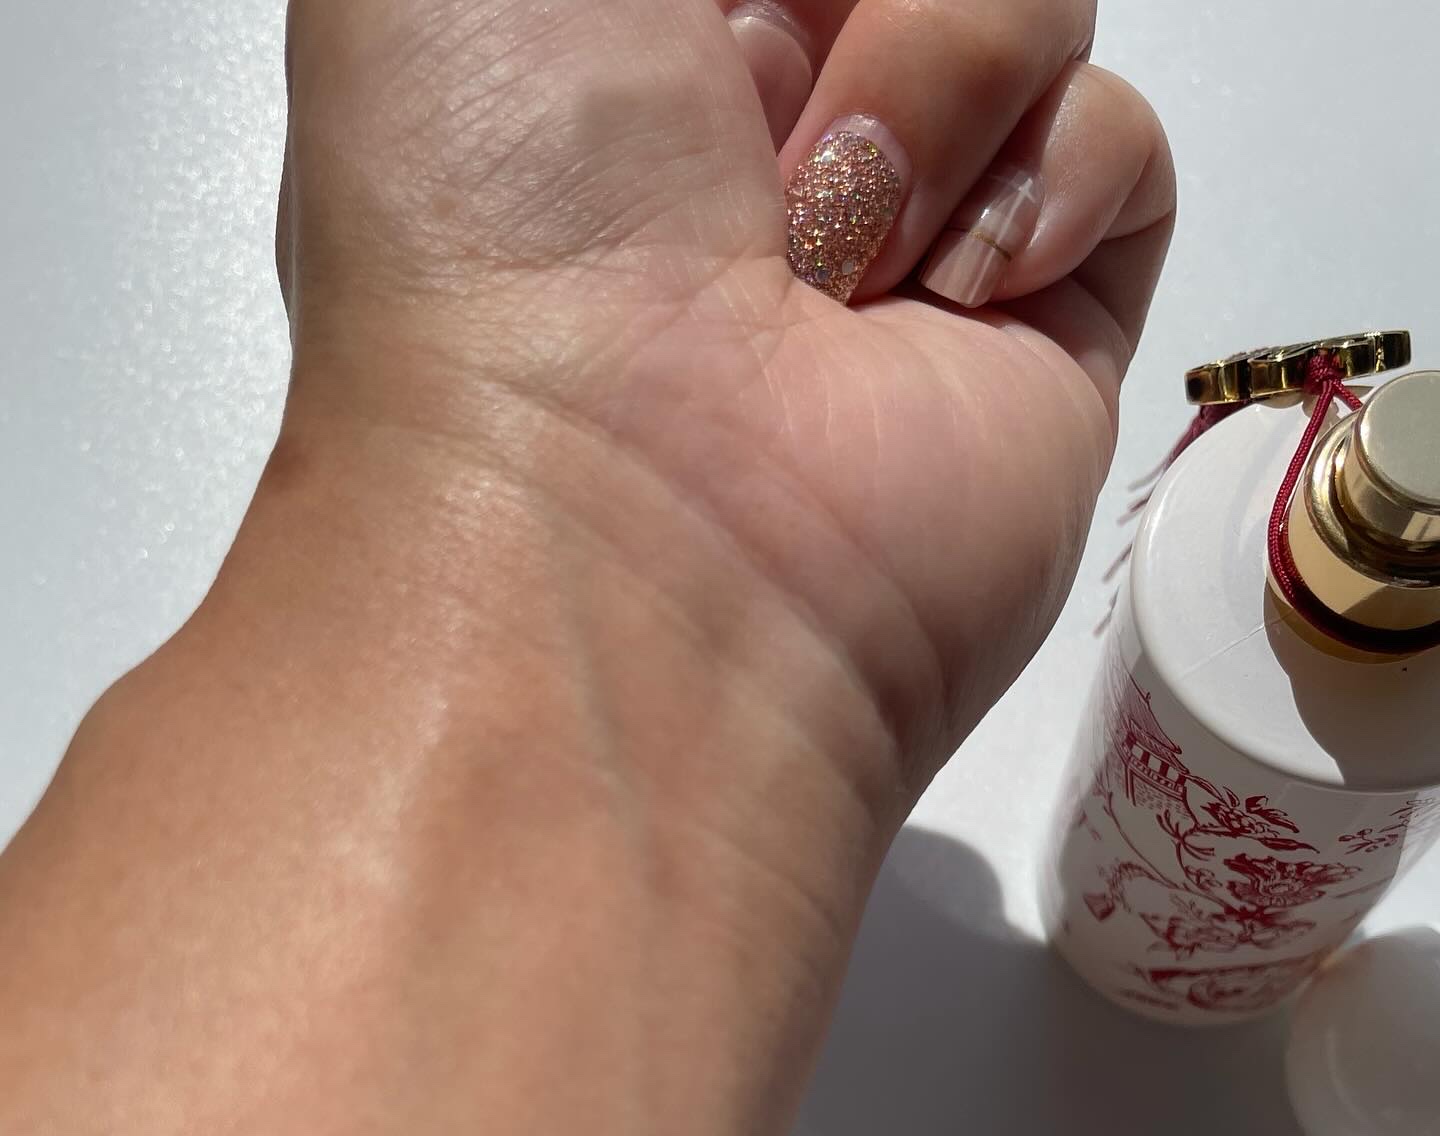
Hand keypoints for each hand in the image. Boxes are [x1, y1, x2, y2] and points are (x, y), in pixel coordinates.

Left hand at [278, 0, 1172, 807]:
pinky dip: (1054, 180)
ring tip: (815, 258)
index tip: (697, 14)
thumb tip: (753, 7)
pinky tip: (944, 294)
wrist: (618, 512)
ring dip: (931, 80)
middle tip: (736, 122)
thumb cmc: (495, 216)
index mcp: (622, 43)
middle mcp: (772, 132)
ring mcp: (915, 233)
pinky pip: (1123, 142)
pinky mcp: (1045, 332)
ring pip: (1028, 7)